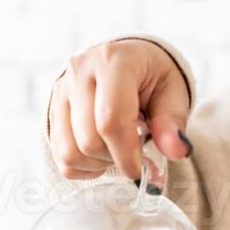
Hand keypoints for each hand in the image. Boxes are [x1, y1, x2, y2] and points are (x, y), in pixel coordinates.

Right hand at [49, 39, 190, 179]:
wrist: (128, 66)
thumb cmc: (153, 80)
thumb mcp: (173, 94)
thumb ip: (173, 123)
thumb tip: (177, 150)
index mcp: (113, 60)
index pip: (110, 119)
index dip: (126, 154)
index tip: (140, 169)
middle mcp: (79, 71)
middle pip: (89, 140)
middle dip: (115, 158)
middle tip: (133, 150)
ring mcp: (60, 91)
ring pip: (71, 153)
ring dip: (97, 163)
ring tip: (116, 148)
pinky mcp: (51, 112)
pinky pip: (61, 158)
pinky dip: (83, 166)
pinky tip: (100, 153)